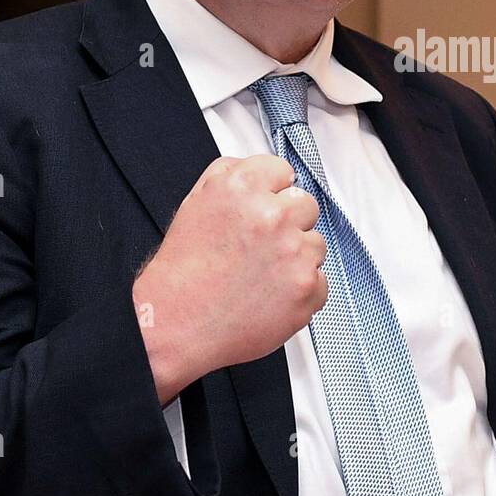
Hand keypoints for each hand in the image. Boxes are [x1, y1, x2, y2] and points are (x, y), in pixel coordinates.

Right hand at [133, 154, 327, 403]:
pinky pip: (320, 281)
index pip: (282, 170)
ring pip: (316, 243)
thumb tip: (263, 172)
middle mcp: (272, 216)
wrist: (175, 324)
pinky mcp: (308, 287)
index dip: (270, 192)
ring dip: (296, 257)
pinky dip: (300, 291)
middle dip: (288, 222)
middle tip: (259, 246)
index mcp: (243, 188)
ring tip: (260, 275)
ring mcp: (294, 252)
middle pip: (306, 204)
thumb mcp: (195, 203)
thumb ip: (231, 175)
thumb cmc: (182, 271)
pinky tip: (269, 296)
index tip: (263, 208)